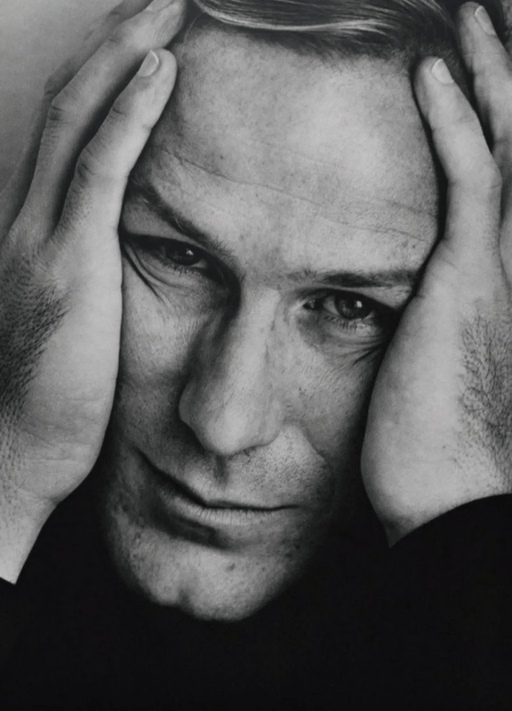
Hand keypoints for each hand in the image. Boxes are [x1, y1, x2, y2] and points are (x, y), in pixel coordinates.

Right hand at [0, 0, 184, 580]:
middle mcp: (33, 219)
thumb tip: (143, 253)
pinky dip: (130, 114)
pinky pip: (101, 171)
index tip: (151, 38)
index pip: (73, 132)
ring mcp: (45, 237)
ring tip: (170, 5)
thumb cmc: (54, 395)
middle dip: (117, 41)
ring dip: (126, 54)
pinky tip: (162, 69)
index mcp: (40, 230)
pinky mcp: (68, 264)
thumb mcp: (79, 320)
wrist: (15, 452)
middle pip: (72, 104)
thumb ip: (98, 274)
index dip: (107, 77)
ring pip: (80, 120)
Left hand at [362, 3, 511, 543]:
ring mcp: (499, 264)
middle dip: (507, 65)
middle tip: (487, 7)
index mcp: (500, 269)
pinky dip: (453, 123)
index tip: (473, 55)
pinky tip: (429, 68)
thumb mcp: (434, 352)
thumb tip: (389, 279)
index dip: (499, 105)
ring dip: (490, 66)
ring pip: (506, 141)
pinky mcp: (467, 282)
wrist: (452, 497)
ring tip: (469, 5)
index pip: (507, 165)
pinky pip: (468, 184)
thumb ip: (429, 303)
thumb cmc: (434, 435)